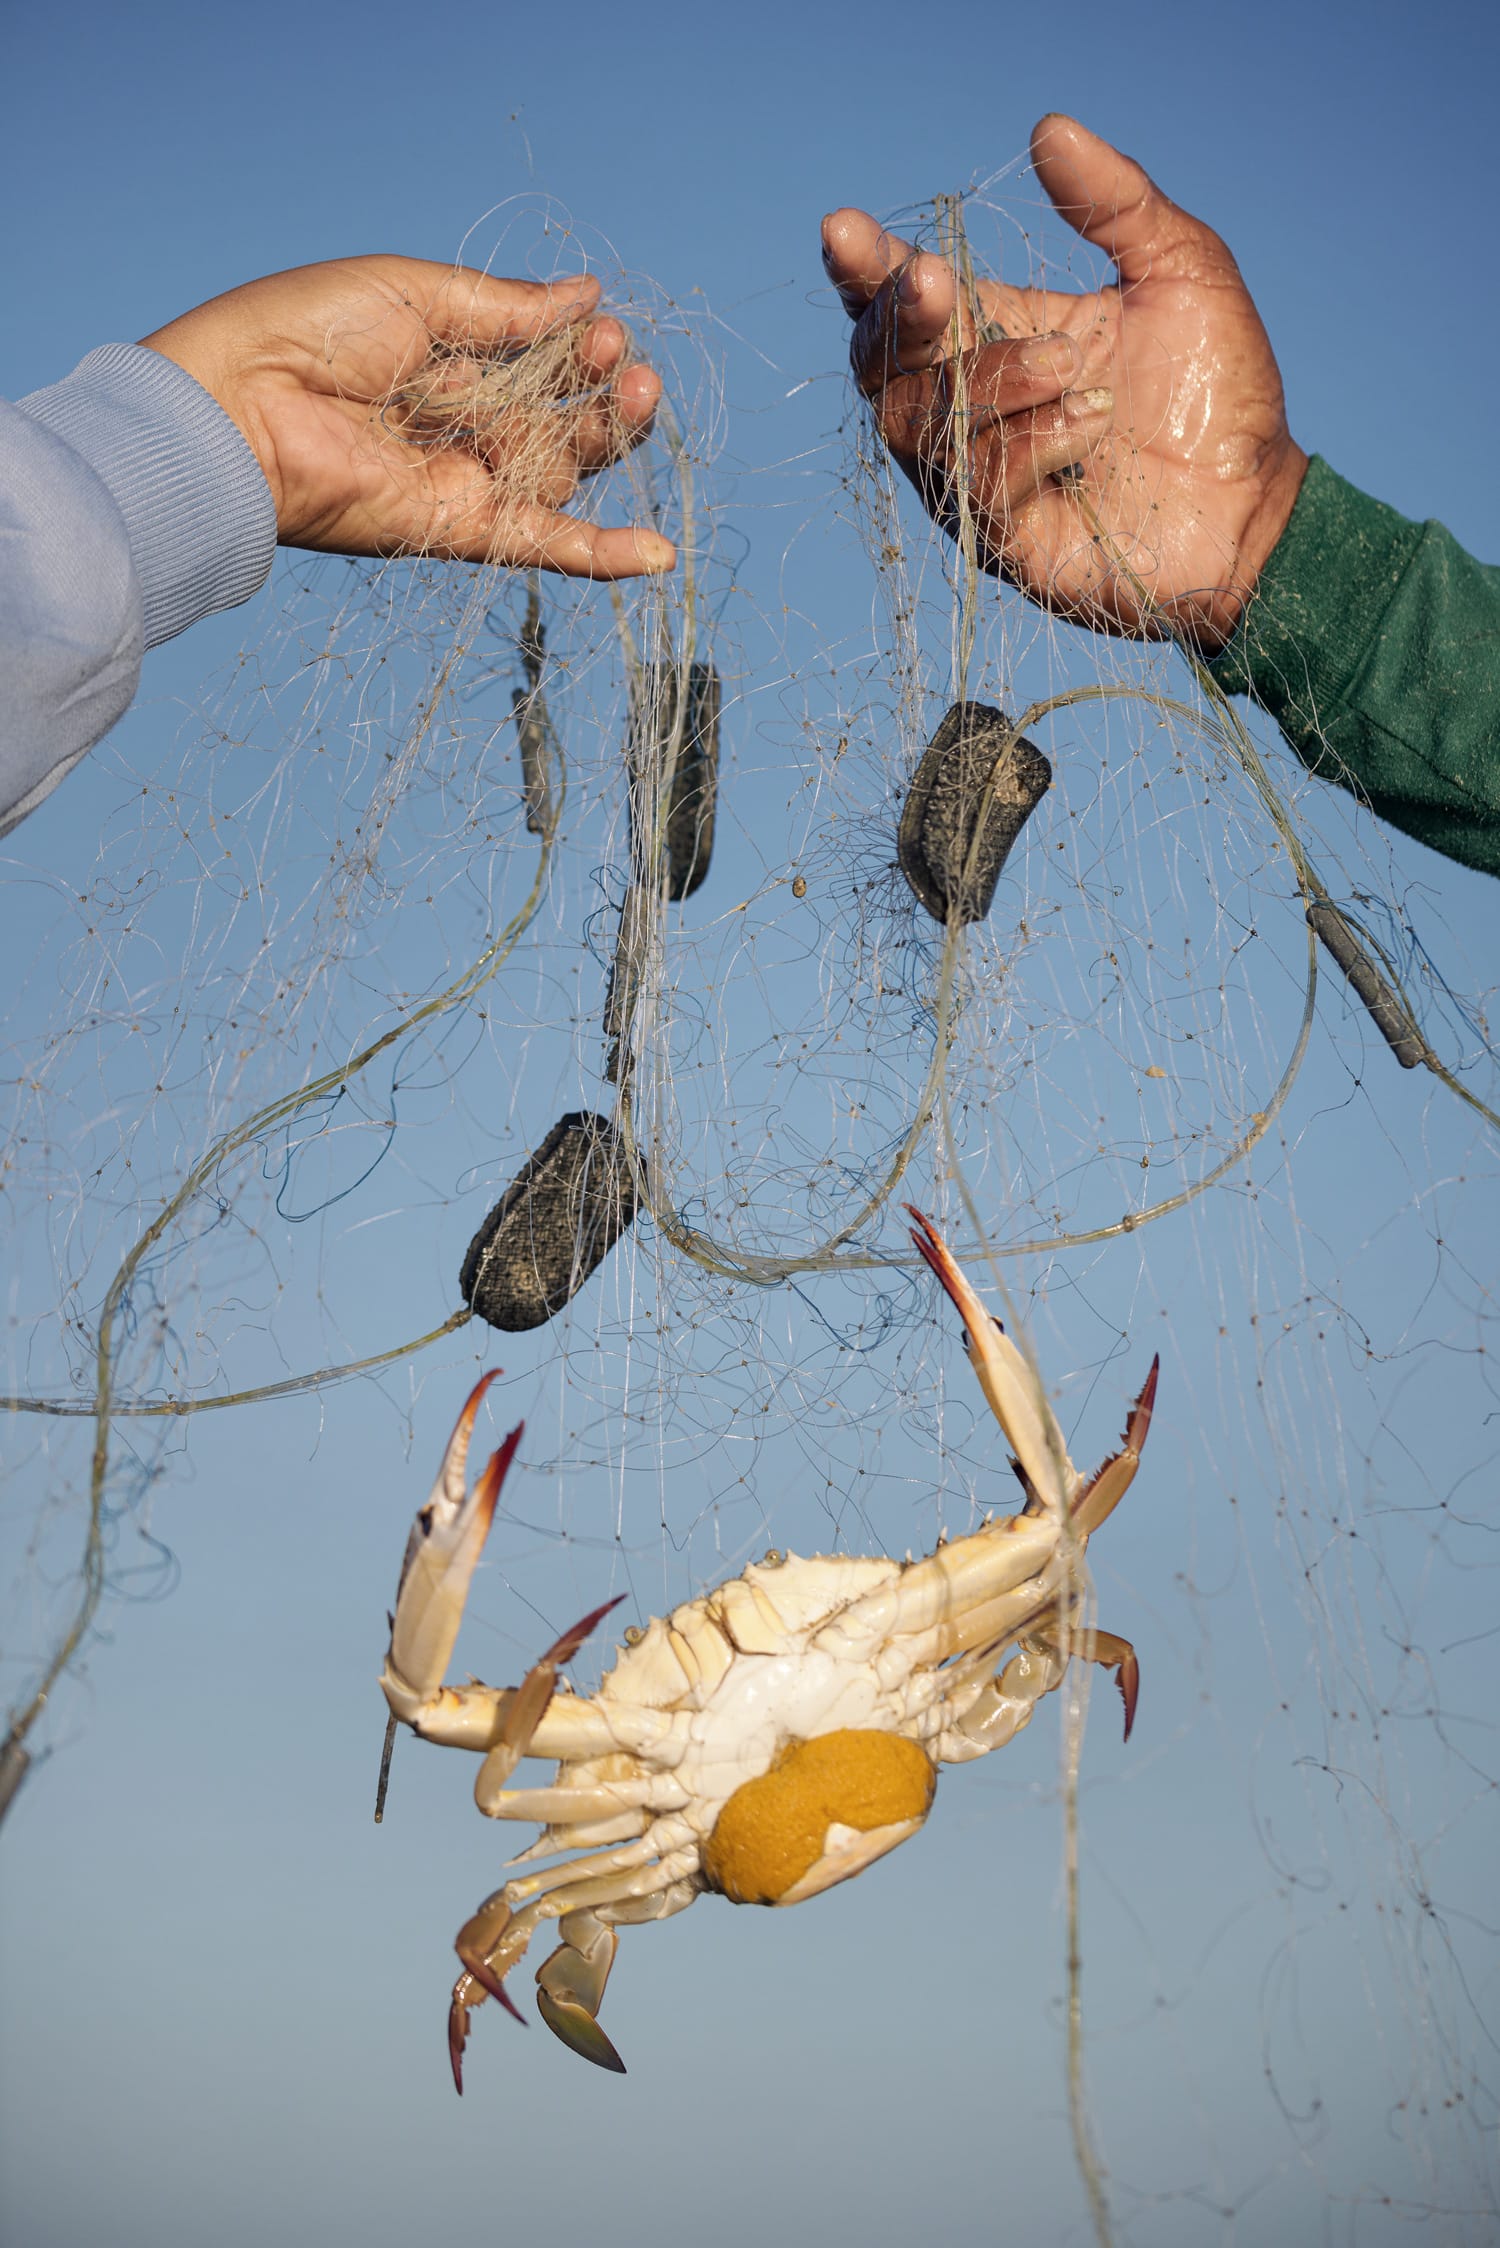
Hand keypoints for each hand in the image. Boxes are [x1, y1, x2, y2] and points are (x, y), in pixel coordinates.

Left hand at [142, 256, 674, 579]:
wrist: (240, 408)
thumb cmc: (306, 331)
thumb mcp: (418, 295)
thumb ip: (506, 309)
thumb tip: (584, 296)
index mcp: (442, 365)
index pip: (534, 363)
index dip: (577, 346)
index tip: (602, 324)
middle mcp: (455, 428)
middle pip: (557, 421)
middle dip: (600, 390)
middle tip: (624, 361)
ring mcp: (459, 483)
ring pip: (559, 471)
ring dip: (605, 434)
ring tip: (633, 392)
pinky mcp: (455, 531)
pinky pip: (541, 546)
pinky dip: (600, 554)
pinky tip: (659, 552)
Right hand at [822, 115, 1306, 650]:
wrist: (1254, 505)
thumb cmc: (1216, 393)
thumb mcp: (1180, 268)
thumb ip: (1115, 200)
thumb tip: (1047, 127)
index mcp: (997, 334)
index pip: (903, 299)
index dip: (865, 268)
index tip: (844, 228)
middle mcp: (970, 408)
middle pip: (881, 365)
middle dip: (899, 318)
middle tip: (936, 285)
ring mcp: (977, 479)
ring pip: (924, 423)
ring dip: (992, 380)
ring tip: (1071, 367)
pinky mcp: (1000, 539)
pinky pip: (979, 482)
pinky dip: (1033, 440)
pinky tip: (1092, 425)